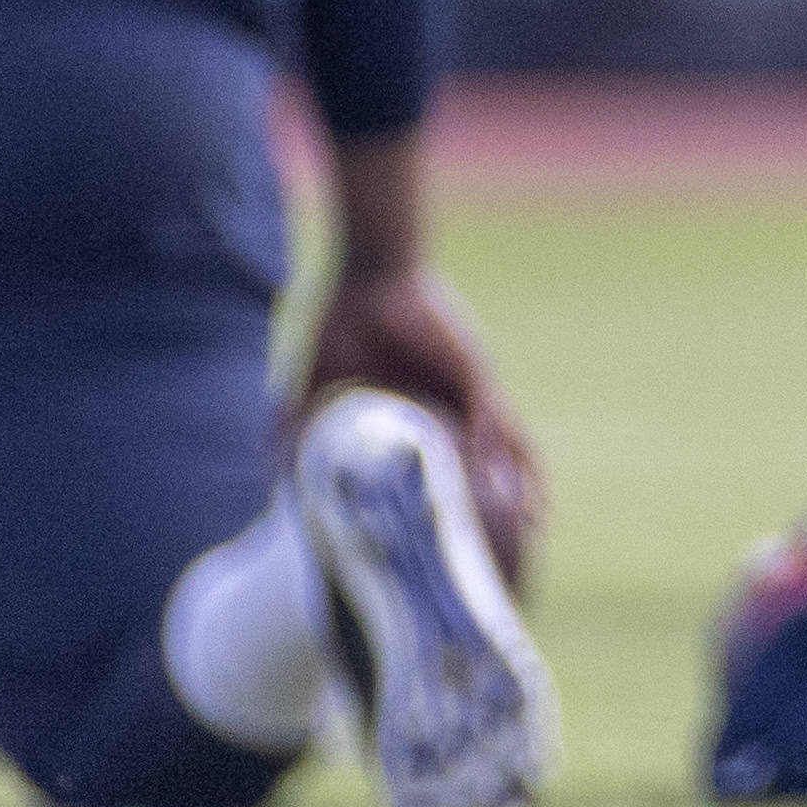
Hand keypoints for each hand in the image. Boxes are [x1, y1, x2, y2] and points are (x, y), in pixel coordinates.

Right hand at [296, 261, 549, 573]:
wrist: (367, 274)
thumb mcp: (319, 386)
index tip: (473, 532)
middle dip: (516, 493)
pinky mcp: (471, 370)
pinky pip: (490, 416)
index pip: (461, 456)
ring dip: (522, 478)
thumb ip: (303, 425)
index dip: (472, 492)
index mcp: (431, 403)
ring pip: (510, 439)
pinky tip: (500, 482)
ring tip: (533, 515)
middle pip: (501, 454)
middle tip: (529, 533)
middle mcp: (458, 398)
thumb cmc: (345, 320)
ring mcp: (470, 385)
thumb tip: (273, 462)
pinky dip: (496, 448)